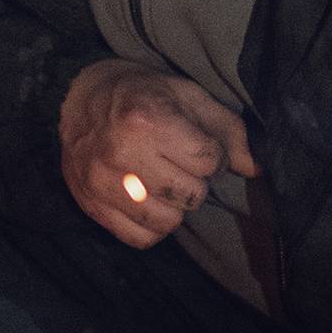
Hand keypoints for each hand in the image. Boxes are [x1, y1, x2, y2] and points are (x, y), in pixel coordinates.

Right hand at [59, 58, 255, 248]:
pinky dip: (152, 226)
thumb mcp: (186, 95)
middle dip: (195, 180)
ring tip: (163, 182)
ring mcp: (104, 183)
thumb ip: (226, 130)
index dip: (212, 155)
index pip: (208, 161)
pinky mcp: (92, 205)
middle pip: (192, 195)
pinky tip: (148, 201)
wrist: (76, 98)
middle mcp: (123, 153)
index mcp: (148, 120)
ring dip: (175, 205)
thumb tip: (255, 169)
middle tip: (179, 163)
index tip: (198, 145)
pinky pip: (140, 238)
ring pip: (169, 222)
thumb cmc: (139, 95)